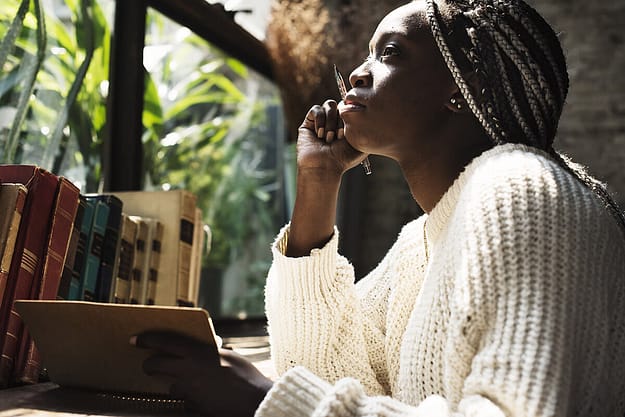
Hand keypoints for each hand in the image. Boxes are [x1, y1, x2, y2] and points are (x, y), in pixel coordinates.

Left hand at [132, 331, 272, 416]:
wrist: (255, 402)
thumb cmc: (247, 377)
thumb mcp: (230, 357)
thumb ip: (212, 352)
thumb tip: (206, 349)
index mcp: (198, 353)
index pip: (164, 342)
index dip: (147, 340)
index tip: (134, 339)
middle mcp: (189, 371)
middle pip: (156, 365)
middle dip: (149, 365)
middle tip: (149, 365)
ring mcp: (189, 391)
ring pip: (171, 385)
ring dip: (176, 383)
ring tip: (192, 382)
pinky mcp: (193, 407)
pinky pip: (185, 400)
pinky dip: (190, 397)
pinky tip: (203, 395)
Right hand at [297, 99, 367, 176]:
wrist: (324, 167)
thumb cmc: (343, 159)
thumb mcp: (362, 144)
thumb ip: (368, 128)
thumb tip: (368, 113)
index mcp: (346, 124)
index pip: (351, 107)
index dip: (351, 116)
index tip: (349, 132)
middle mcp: (334, 121)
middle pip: (341, 104)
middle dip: (341, 121)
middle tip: (339, 138)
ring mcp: (321, 121)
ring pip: (329, 105)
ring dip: (331, 122)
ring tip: (329, 139)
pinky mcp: (308, 123)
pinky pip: (316, 109)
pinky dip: (320, 121)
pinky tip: (320, 135)